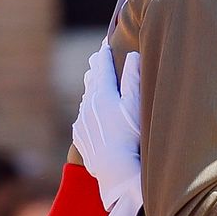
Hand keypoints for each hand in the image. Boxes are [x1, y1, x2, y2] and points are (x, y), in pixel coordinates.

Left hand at [70, 43, 142, 215]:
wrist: (116, 172)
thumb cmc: (132, 137)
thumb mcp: (136, 106)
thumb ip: (134, 79)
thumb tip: (132, 55)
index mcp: (102, 93)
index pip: (102, 66)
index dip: (104, 53)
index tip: (105, 43)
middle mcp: (88, 105)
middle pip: (91, 81)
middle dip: (96, 68)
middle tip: (97, 58)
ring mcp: (82, 122)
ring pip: (85, 99)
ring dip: (91, 89)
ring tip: (95, 83)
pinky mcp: (80, 137)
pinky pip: (82, 118)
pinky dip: (87, 111)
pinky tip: (91, 113)